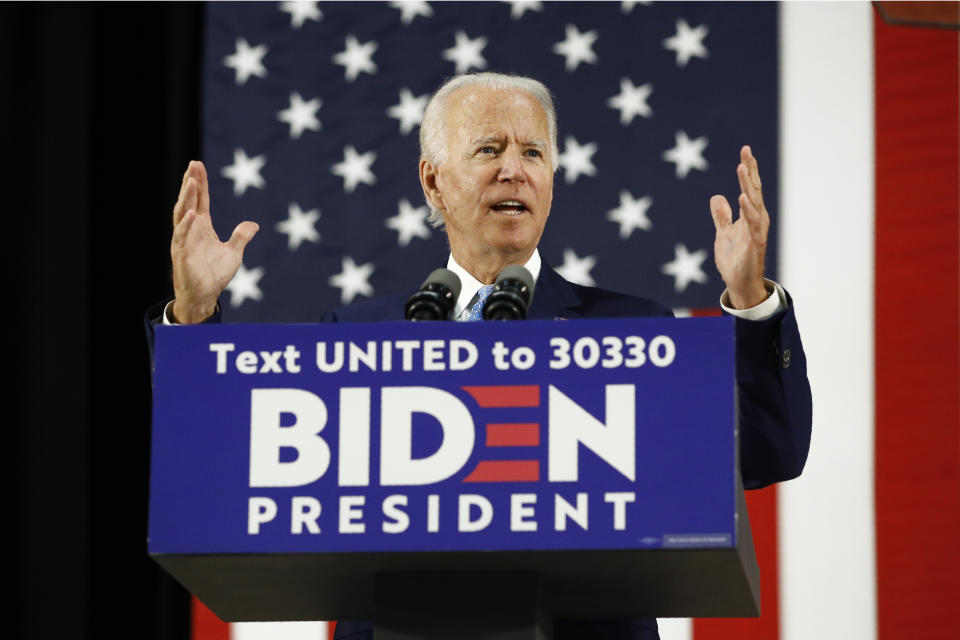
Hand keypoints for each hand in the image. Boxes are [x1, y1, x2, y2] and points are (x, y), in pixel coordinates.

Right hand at [170, 161, 258, 323]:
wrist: (205, 296)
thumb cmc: (215, 275)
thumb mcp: (233, 253)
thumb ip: (241, 237)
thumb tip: (254, 225)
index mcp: (202, 227)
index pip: (201, 200)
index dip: (201, 183)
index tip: (199, 165)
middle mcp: (191, 230)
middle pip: (189, 201)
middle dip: (191, 183)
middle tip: (193, 164)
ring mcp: (184, 241)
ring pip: (182, 214)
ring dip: (186, 198)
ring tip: (191, 181)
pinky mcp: (182, 255)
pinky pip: (182, 237)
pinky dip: (186, 225)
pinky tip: (192, 213)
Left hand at [709, 145, 769, 309]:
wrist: (739, 283)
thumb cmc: (735, 259)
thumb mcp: (724, 233)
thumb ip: (722, 216)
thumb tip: (717, 197)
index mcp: (751, 215)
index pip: (750, 187)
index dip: (748, 169)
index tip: (745, 150)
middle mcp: (757, 219)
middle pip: (754, 189)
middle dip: (750, 170)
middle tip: (746, 151)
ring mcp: (756, 230)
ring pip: (754, 202)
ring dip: (748, 185)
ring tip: (742, 167)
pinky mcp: (753, 243)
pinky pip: (752, 224)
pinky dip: (748, 210)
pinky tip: (743, 198)